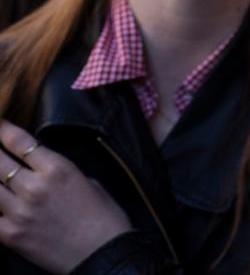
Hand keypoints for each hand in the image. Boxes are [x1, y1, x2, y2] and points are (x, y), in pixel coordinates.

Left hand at [0, 121, 131, 271]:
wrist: (105, 253)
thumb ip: (58, 172)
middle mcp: (34, 186)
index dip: (3, 129)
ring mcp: (19, 211)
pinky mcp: (10, 234)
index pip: (20, 142)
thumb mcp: (87, 182)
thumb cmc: (104, 216)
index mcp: (58, 168)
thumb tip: (39, 168)